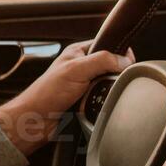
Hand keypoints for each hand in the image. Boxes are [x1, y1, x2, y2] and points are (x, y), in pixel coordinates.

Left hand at [0, 41, 133, 155]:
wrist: (36, 121)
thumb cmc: (46, 93)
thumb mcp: (76, 70)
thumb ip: (101, 60)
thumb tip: (124, 60)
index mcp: (79, 52)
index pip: (107, 45)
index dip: (120, 52)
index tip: (128, 62)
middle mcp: (83, 67)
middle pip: (111, 67)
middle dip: (112, 77)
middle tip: (107, 83)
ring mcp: (85, 85)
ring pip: (109, 86)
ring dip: (106, 93)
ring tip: (96, 97)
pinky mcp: (86, 101)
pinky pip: (104, 101)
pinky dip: (102, 104)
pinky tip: (95, 107)